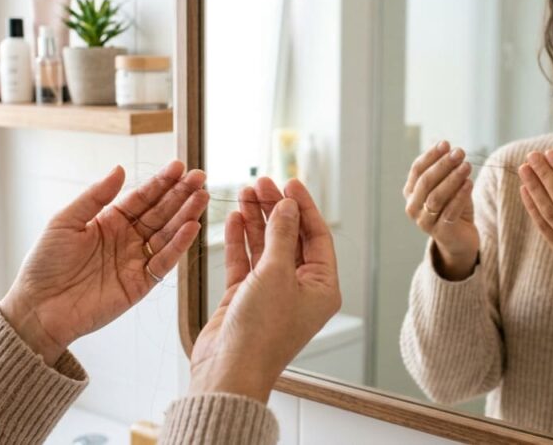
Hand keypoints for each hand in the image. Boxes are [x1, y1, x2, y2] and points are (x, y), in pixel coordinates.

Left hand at [0, 161, 208, 364]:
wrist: (38, 308)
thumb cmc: (44, 264)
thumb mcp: (65, 221)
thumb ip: (95, 196)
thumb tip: (119, 169)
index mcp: (109, 221)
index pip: (142, 197)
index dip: (161, 182)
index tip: (179, 166)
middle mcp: (127, 238)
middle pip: (160, 212)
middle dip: (181, 194)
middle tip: (199, 177)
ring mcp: (135, 260)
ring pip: (167, 234)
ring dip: (185, 215)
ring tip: (201, 197)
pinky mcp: (140, 283)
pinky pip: (164, 261)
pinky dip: (178, 245)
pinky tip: (191, 227)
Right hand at [189, 178, 340, 402]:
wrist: (229, 370)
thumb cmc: (262, 330)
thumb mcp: (277, 273)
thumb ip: (282, 235)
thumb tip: (288, 206)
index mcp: (323, 287)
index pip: (318, 236)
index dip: (303, 207)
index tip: (289, 182)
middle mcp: (300, 289)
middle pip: (291, 238)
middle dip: (276, 209)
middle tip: (261, 182)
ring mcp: (272, 293)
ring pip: (266, 246)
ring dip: (256, 220)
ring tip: (245, 192)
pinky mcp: (246, 297)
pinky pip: (246, 261)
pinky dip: (240, 240)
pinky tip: (233, 218)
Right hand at [404, 140, 479, 280]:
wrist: (461, 239)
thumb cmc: (453, 207)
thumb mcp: (449, 186)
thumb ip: (446, 170)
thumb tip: (446, 146)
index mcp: (411, 192)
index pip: (417, 170)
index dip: (431, 155)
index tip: (446, 144)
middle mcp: (413, 207)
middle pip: (425, 181)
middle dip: (443, 164)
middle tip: (459, 152)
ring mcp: (424, 221)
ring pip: (436, 197)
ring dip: (452, 179)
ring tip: (467, 166)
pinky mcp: (440, 232)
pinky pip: (450, 211)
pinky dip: (460, 196)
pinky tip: (469, 183)